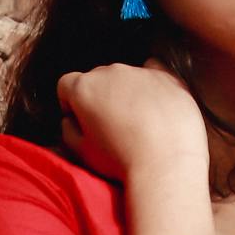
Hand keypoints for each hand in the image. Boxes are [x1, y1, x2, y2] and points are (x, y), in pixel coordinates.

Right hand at [56, 60, 207, 185]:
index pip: (67, 84)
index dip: (70, 104)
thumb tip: (71, 121)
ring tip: (137, 123)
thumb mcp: (81, 152)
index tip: (80, 120)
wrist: (167, 162)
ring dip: (126, 93)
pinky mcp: (167, 77)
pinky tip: (155, 107)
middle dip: (99, 97)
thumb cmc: (121, 159)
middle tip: (109, 126)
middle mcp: (112, 72)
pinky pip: (154, 74)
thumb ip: (68, 130)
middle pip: (97, 79)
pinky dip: (151, 87)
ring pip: (126, 77)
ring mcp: (141, 72)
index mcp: (85, 87)